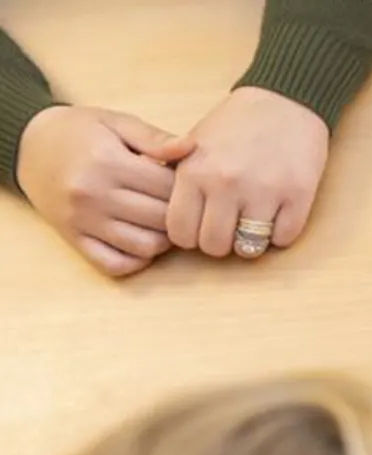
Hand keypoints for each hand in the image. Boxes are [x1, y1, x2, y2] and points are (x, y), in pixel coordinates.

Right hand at [16, 106, 193, 276]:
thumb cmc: (80, 132)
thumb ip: (154, 138)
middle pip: (161, 218)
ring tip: (163, 221)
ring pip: (145, 246)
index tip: (188, 182)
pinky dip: (137, 259)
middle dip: (180, 213)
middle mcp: (93, 195)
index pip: (169, 187)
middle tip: (182, 204)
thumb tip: (191, 148)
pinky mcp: (74, 239)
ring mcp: (82, 221)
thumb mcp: (116, 122)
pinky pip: (116, 264)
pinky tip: (143, 240)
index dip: (187, 187)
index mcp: (107, 162)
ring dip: (164, 239)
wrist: (29, 146)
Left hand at [168, 87, 328, 258]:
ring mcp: (263, 191)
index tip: (201, 226)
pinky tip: (277, 214)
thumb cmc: (236, 126)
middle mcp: (225, 184)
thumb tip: (159, 214)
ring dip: (250, 241)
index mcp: (194, 172)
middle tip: (229, 227)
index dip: (190, 236)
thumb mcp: (192, 146)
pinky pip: (283, 239)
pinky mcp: (298, 195)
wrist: (284, 101)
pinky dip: (280, 233)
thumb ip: (177, 181)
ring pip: (248, 248)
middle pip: (214, 247)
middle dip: (220, 242)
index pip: (179, 232)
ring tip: (253, 223)